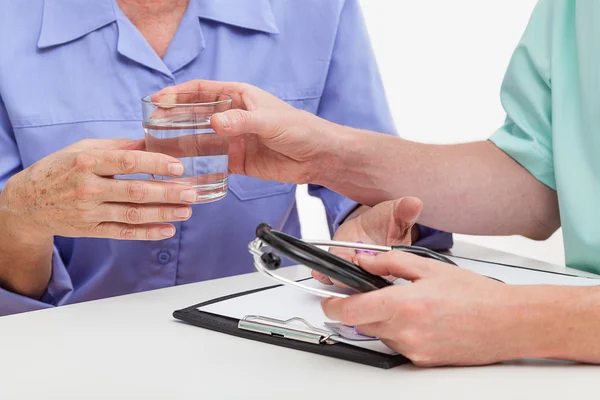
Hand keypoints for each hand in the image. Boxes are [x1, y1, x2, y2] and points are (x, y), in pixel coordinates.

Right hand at [2, 138, 197, 240]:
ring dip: (163, 214)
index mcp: (87, 162)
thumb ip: (118, 146)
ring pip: (132, 214)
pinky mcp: (91, 230)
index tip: (178, 167)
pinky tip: (168, 230)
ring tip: (186, 211)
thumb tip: (151, 142)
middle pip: (134, 191)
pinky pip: (123, 233)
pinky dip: (147, 233)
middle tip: (191, 192)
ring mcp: (89, 212)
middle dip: (167, 193)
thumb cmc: (60, 169)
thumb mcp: (83, 149)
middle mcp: (88, 188)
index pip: (127, 162)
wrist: (28, 203)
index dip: (155, 164)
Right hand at [153, 81, 342, 184]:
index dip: (178, 93)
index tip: (157, 99)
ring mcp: (233, 140)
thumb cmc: (300, 129)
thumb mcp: (270, 121)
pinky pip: (213, 163)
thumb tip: (215, 123)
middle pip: (196, 115)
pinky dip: (199, 166)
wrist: (318, 156)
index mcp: (239, 98)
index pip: (201, 91)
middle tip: (151, 126)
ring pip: (201, 140)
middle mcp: (232, 118)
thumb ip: (242, 122)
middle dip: (173, 119)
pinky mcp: (238, 161)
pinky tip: (184, 171)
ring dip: (182, 144)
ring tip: (159, 151)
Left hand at [312, 197, 422, 285]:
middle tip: (345, 261)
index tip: (359, 258)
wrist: (372, 223)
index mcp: (392, 266)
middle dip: (351, 275)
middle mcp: (374, 274)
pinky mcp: (342, 270)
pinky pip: (331, 277)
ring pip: (345, 283)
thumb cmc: (388, 222)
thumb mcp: (398, 213)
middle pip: (362, 283)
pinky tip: (318, 272)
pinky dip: (323, 275)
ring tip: (329, 268)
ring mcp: (356, 273)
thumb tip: (414, 203)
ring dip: (336, 276)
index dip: (370, 270)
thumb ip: (405, 211)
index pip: (382, 276)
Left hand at [321, 250, 522, 366]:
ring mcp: (413, 350)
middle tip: (378, 294)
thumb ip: (390, 264)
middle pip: (362, 323)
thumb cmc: (476, 296)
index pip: (351, 311)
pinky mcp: (422, 361)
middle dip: (362, 309)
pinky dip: (400, 332)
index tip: (329, 301)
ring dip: (383, 320)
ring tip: (412, 305)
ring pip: (380, 335)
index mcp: (404, 305)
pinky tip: (423, 319)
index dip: (333, 306)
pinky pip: (398, 345)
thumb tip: (365, 261)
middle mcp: (405, 332)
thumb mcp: (429, 268)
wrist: (507, 323)